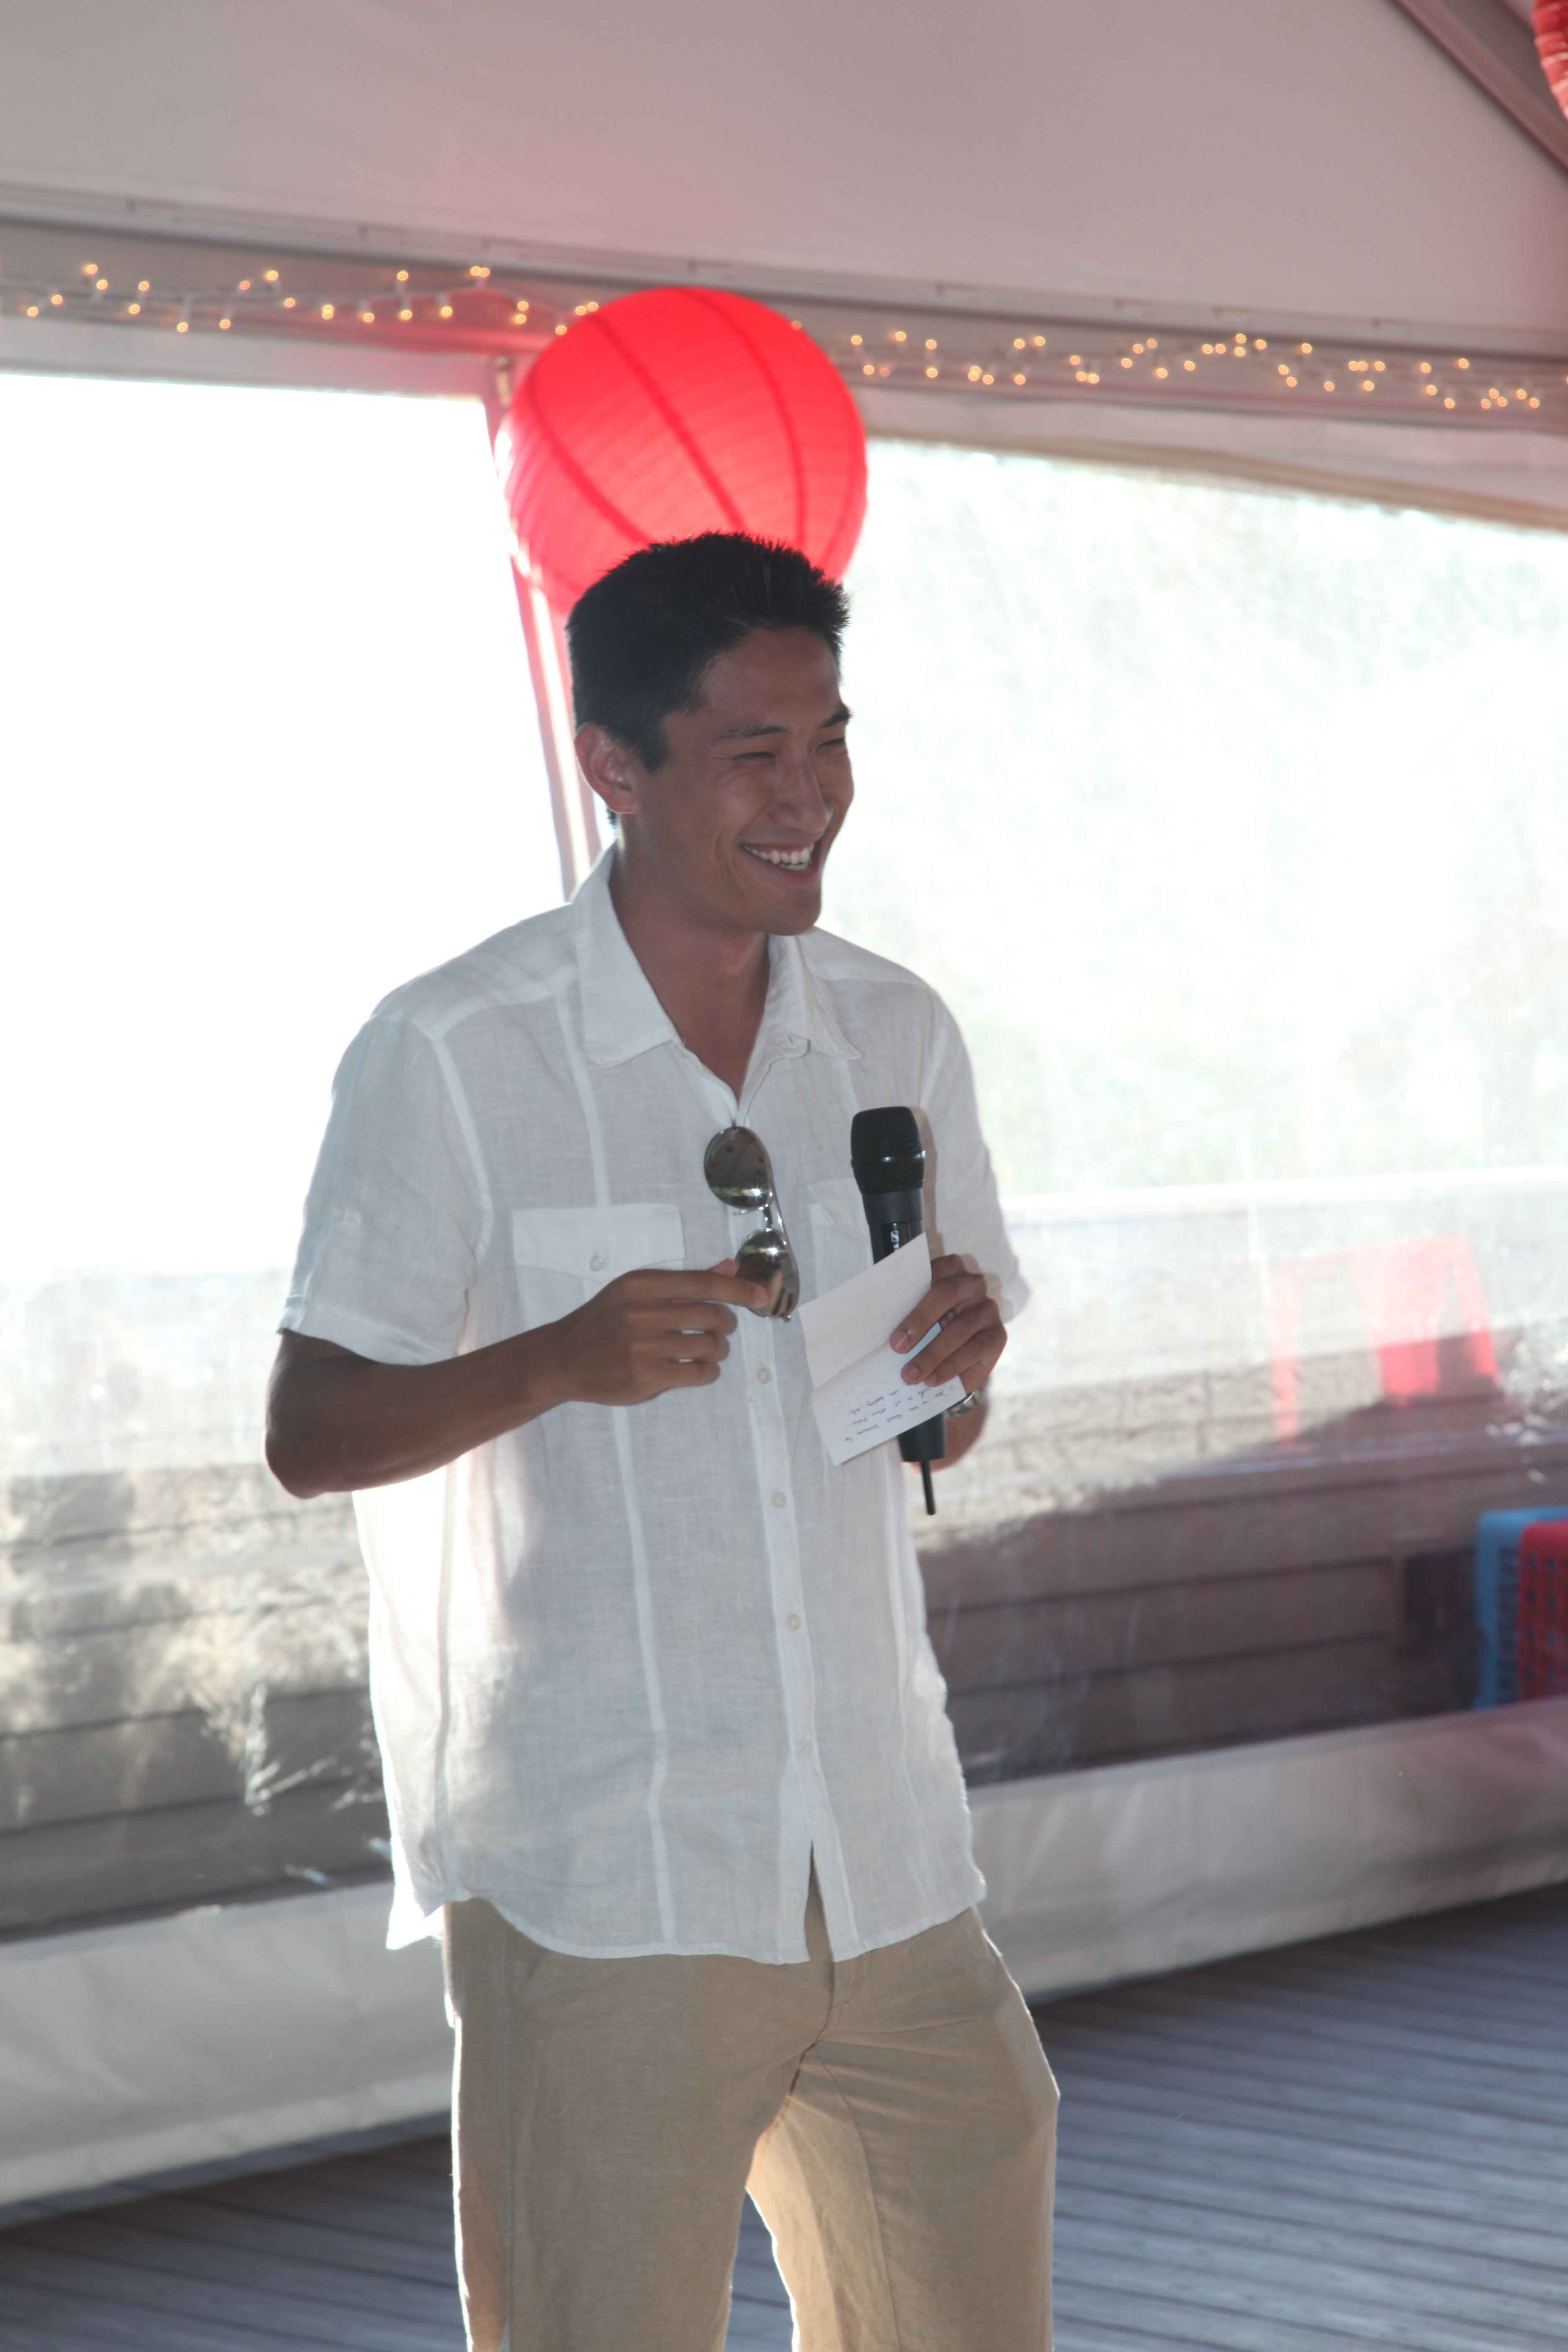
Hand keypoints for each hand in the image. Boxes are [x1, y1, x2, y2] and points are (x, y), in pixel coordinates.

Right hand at [549, 1259, 768, 1407]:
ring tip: (706, 1349)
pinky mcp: (644, 1378)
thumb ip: (683, 1281)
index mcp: (640, 1285)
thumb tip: (729, 1267)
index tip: (762, 1295)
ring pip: (709, 1346)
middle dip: (724, 1324)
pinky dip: (706, 1371)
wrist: (563, 1358)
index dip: (739, 1290)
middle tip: (717, 1329)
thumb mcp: (634, 1291)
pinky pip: (697, 1374)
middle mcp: (641, 1313)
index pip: (703, 1283)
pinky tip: (697, 1368)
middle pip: (712, 1316)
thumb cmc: (604, 1320)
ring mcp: (642, 1348)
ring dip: (717, 1349)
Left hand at [889, 1253, 1006, 1397]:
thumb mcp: (915, 1314)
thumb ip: (903, 1310)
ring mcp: (988, 1309)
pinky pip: (975, 1350)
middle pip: (947, 1293)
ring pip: (960, 1328)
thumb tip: (875, 1326)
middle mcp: (973, 1284)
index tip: (890, 1311)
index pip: (933, 1269)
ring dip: (932, 1354)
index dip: (912, 1289)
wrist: (952, 1357)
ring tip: (910, 1374)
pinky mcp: (998, 1336)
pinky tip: (933, 1380)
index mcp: (950, 1269)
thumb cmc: (927, 1327)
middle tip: (896, 1347)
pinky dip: (951, 1367)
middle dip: (919, 1320)